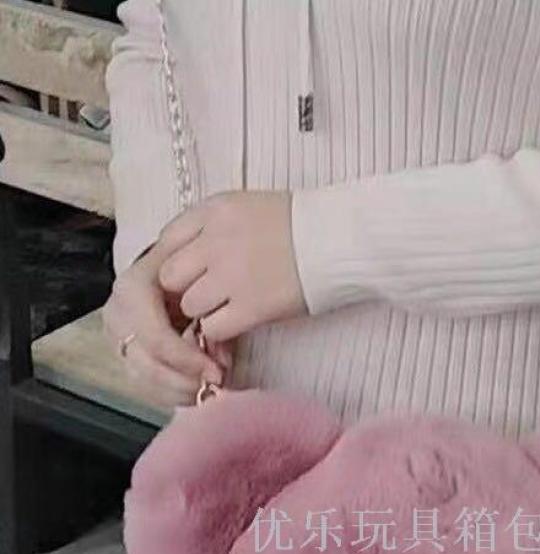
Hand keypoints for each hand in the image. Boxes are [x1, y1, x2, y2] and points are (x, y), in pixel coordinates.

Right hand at [103, 241, 231, 406]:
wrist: (165, 261)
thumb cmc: (186, 260)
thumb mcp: (197, 258)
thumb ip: (211, 293)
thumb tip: (222, 339)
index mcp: (132, 290)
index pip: (156, 338)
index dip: (188, 360)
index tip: (219, 371)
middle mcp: (118, 317)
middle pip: (149, 365)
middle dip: (186, 381)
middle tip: (218, 385)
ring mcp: (119, 339)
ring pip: (145, 381)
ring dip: (181, 393)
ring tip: (210, 392)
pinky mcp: (126, 354)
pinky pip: (146, 386)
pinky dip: (173, 395)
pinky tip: (197, 393)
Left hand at [157, 191, 307, 342]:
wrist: (341, 239)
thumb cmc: (304, 225)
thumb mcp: (249, 206)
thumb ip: (213, 226)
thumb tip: (188, 257)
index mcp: (214, 210)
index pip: (167, 241)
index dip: (177, 263)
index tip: (190, 274)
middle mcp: (216, 240)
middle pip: (170, 276)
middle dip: (184, 289)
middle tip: (206, 295)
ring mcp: (232, 275)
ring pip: (190, 305)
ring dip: (204, 312)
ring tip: (228, 308)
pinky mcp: (252, 306)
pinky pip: (213, 327)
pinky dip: (221, 330)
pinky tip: (239, 322)